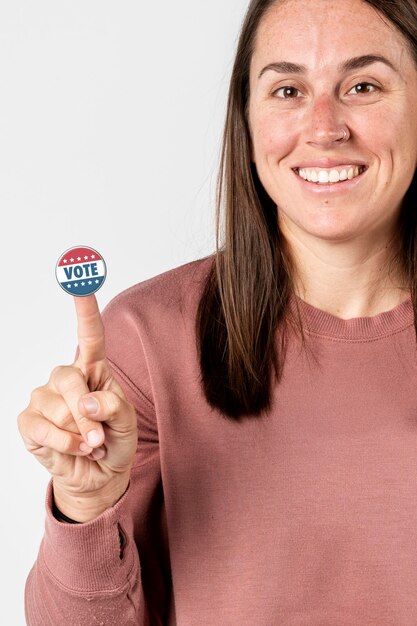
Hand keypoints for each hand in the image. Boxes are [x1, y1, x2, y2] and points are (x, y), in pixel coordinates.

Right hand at [18, 295, 137, 521]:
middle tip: (99, 438)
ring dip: (79, 435)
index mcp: (93, 370)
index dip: (84, 310)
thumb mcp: (126, 423)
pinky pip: (42, 429)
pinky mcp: (29, 421)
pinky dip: (63, 444)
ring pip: (57, 408)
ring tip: (89, 444)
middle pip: (69, 379)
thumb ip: (113, 407)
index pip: (89, 336)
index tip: (81, 283)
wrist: (99, 475)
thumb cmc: (115, 441)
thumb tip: (85, 402)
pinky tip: (73, 450)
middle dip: (87, 412)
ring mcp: (44, 397)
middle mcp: (66, 378)